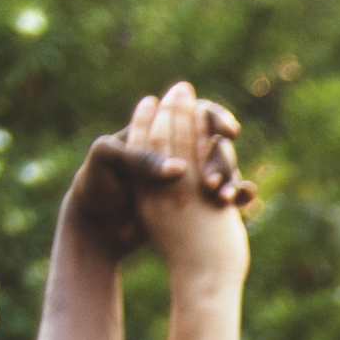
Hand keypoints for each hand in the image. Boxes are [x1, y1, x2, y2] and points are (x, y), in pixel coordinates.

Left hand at [65, 82, 250, 258]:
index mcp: (158, 131)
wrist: (97, 227)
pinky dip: (237, 194)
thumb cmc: (97, 185)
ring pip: (224, 168)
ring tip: (225, 198)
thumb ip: (138, 157)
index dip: (215, 118)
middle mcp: (177, 151)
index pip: (194, 112)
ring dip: (231, 177)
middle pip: (215, 142)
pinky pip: (224, 193)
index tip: (229, 132)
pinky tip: (242, 200)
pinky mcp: (194, 203)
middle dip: (224, 155)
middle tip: (218, 177)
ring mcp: (188, 178)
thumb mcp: (108, 162)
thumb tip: (178, 170)